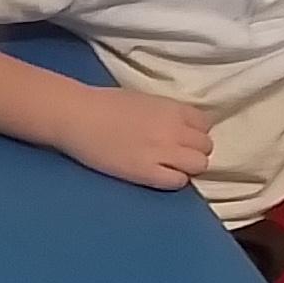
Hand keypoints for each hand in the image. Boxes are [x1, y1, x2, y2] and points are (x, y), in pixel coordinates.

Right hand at [63, 86, 213, 190]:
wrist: (78, 116)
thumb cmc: (104, 104)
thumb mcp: (145, 101)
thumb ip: (166, 114)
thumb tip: (177, 127)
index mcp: (172, 108)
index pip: (204, 125)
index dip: (194, 133)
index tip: (182, 138)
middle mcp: (174, 129)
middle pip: (205, 147)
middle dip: (193, 151)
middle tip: (175, 155)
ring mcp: (162, 152)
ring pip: (198, 165)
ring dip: (187, 167)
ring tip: (169, 167)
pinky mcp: (147, 172)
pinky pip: (177, 181)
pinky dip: (174, 180)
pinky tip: (158, 175)